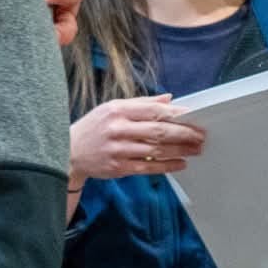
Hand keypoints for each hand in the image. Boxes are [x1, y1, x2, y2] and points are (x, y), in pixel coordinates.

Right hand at [69, 95, 204, 181]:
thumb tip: (169, 100)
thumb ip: (141, 104)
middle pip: (159, 131)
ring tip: (196, 149)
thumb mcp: (111, 108)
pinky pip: (149, 167)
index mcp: (116, 111)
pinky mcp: (119, 167)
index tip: (193, 116)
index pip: (153, 110)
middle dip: (184, 133)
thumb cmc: (93, 128)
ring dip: (181, 150)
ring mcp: (118, 150)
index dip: (176, 113)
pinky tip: (181, 164)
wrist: (67, 152)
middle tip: (201, 136)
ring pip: (157, 151)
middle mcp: (117, 129)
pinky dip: (168, 166)